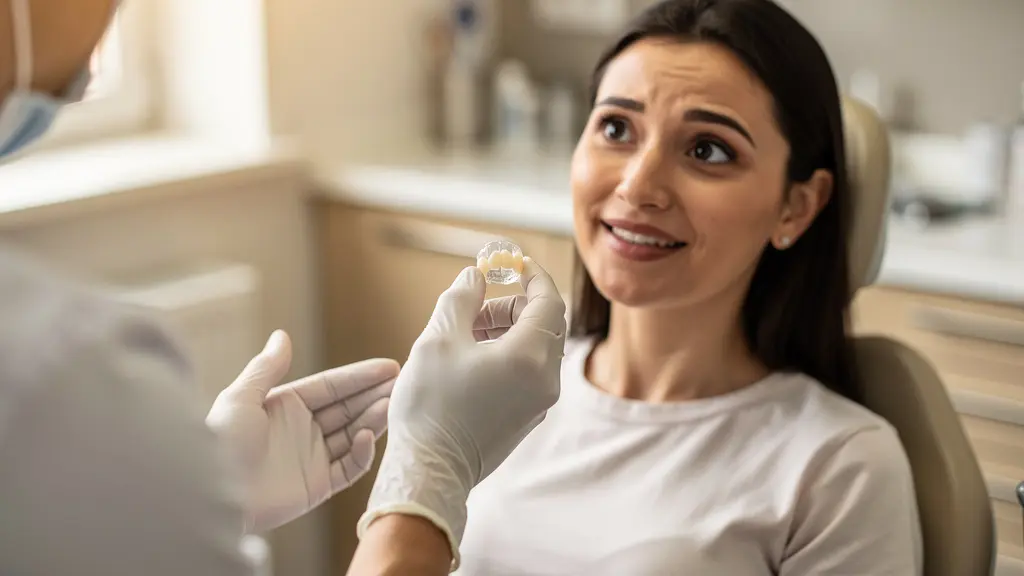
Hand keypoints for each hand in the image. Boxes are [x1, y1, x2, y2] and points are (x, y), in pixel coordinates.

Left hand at [206, 330, 398, 532]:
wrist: (210, 496)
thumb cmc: (220, 443)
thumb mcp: (240, 398)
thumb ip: (267, 368)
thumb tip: (283, 335)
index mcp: (286, 405)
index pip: (332, 386)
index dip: (360, 376)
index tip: (390, 367)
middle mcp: (302, 430)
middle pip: (348, 408)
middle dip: (375, 395)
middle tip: (404, 385)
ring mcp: (311, 458)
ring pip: (353, 434)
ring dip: (373, 419)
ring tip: (394, 405)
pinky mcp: (316, 487)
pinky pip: (348, 468)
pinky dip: (361, 453)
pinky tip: (367, 436)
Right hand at [357, 258, 566, 568]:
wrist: (429, 472)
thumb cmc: (431, 406)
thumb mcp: (438, 338)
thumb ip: (461, 298)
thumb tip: (475, 276)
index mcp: (529, 357)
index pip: (548, 300)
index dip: (531, 275)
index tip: (510, 263)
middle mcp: (545, 380)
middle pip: (543, 323)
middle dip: (511, 304)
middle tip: (474, 304)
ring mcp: (539, 402)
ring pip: (535, 348)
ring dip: (506, 329)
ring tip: (464, 332)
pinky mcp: (527, 417)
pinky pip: (528, 372)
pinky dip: (507, 353)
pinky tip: (469, 359)